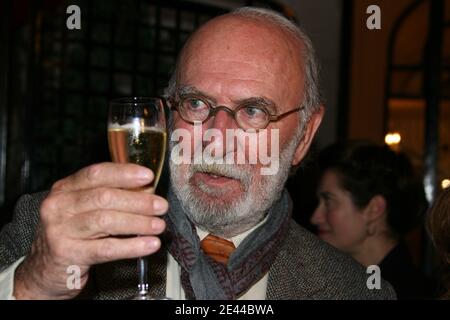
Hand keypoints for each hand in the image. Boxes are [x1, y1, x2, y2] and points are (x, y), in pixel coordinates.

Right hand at [13, 162, 168, 299]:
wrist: (43, 269)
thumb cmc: (71, 233)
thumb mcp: (83, 209)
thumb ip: (109, 196)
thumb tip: (146, 190)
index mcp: (64, 189)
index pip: (96, 173)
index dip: (124, 173)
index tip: (148, 176)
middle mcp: (59, 206)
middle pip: (104, 197)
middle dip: (138, 201)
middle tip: (161, 205)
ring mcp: (60, 231)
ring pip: (106, 221)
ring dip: (138, 222)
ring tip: (159, 225)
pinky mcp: (68, 254)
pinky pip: (107, 248)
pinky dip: (132, 246)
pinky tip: (150, 244)